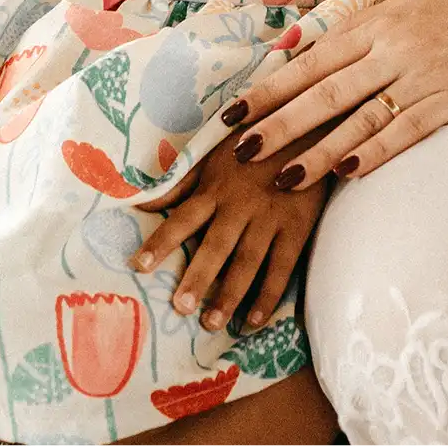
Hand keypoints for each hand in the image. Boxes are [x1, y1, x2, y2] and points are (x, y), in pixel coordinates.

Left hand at [129, 130, 331, 334]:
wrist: (308, 125)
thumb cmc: (253, 142)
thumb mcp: (215, 154)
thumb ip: (182, 181)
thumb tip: (141, 201)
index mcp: (217, 186)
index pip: (184, 216)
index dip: (162, 240)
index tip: (139, 265)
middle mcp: (241, 204)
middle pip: (216, 245)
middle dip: (199, 276)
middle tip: (181, 307)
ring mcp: (271, 216)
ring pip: (247, 260)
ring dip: (229, 293)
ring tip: (211, 323)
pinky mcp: (297, 225)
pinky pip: (282, 265)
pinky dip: (269, 294)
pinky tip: (254, 320)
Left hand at [217, 0, 447, 185]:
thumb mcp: (410, 8)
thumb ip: (364, 31)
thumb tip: (307, 52)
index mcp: (379, 20)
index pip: (312, 58)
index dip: (271, 87)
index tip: (233, 110)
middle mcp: (394, 46)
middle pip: (325, 90)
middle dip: (279, 122)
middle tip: (239, 149)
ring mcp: (423, 74)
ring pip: (359, 117)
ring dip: (317, 149)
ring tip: (281, 176)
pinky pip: (405, 131)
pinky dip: (373, 153)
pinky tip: (345, 173)